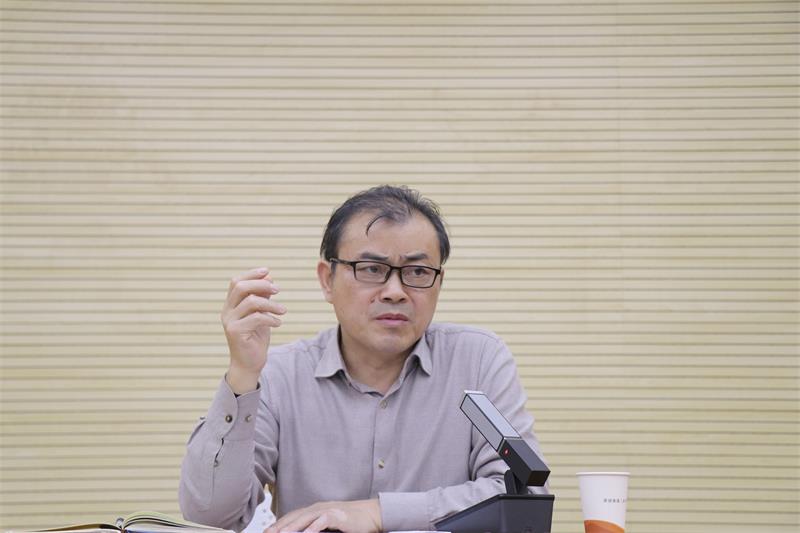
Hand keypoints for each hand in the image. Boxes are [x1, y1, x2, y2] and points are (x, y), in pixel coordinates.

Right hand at [221, 267, 285, 393]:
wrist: (249, 364)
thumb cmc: (255, 337)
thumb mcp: (261, 314)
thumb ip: (262, 297)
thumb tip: (269, 277)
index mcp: (231, 304)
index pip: (236, 282)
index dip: (251, 274)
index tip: (268, 271)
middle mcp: (227, 311)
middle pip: (240, 287)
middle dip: (261, 285)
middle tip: (278, 290)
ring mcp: (230, 322)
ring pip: (250, 302)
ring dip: (271, 304)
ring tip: (283, 310)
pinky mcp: (235, 332)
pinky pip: (256, 318)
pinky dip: (270, 318)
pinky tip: (278, 323)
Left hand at [266, 499, 381, 532]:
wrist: (371, 514)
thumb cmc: (351, 522)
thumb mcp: (329, 525)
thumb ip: (316, 528)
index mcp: (314, 510)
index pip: (292, 516)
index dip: (278, 523)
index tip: (267, 531)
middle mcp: (318, 508)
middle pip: (295, 517)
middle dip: (280, 526)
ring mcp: (328, 510)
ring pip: (305, 518)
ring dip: (292, 527)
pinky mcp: (338, 515)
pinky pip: (323, 521)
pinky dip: (313, 527)